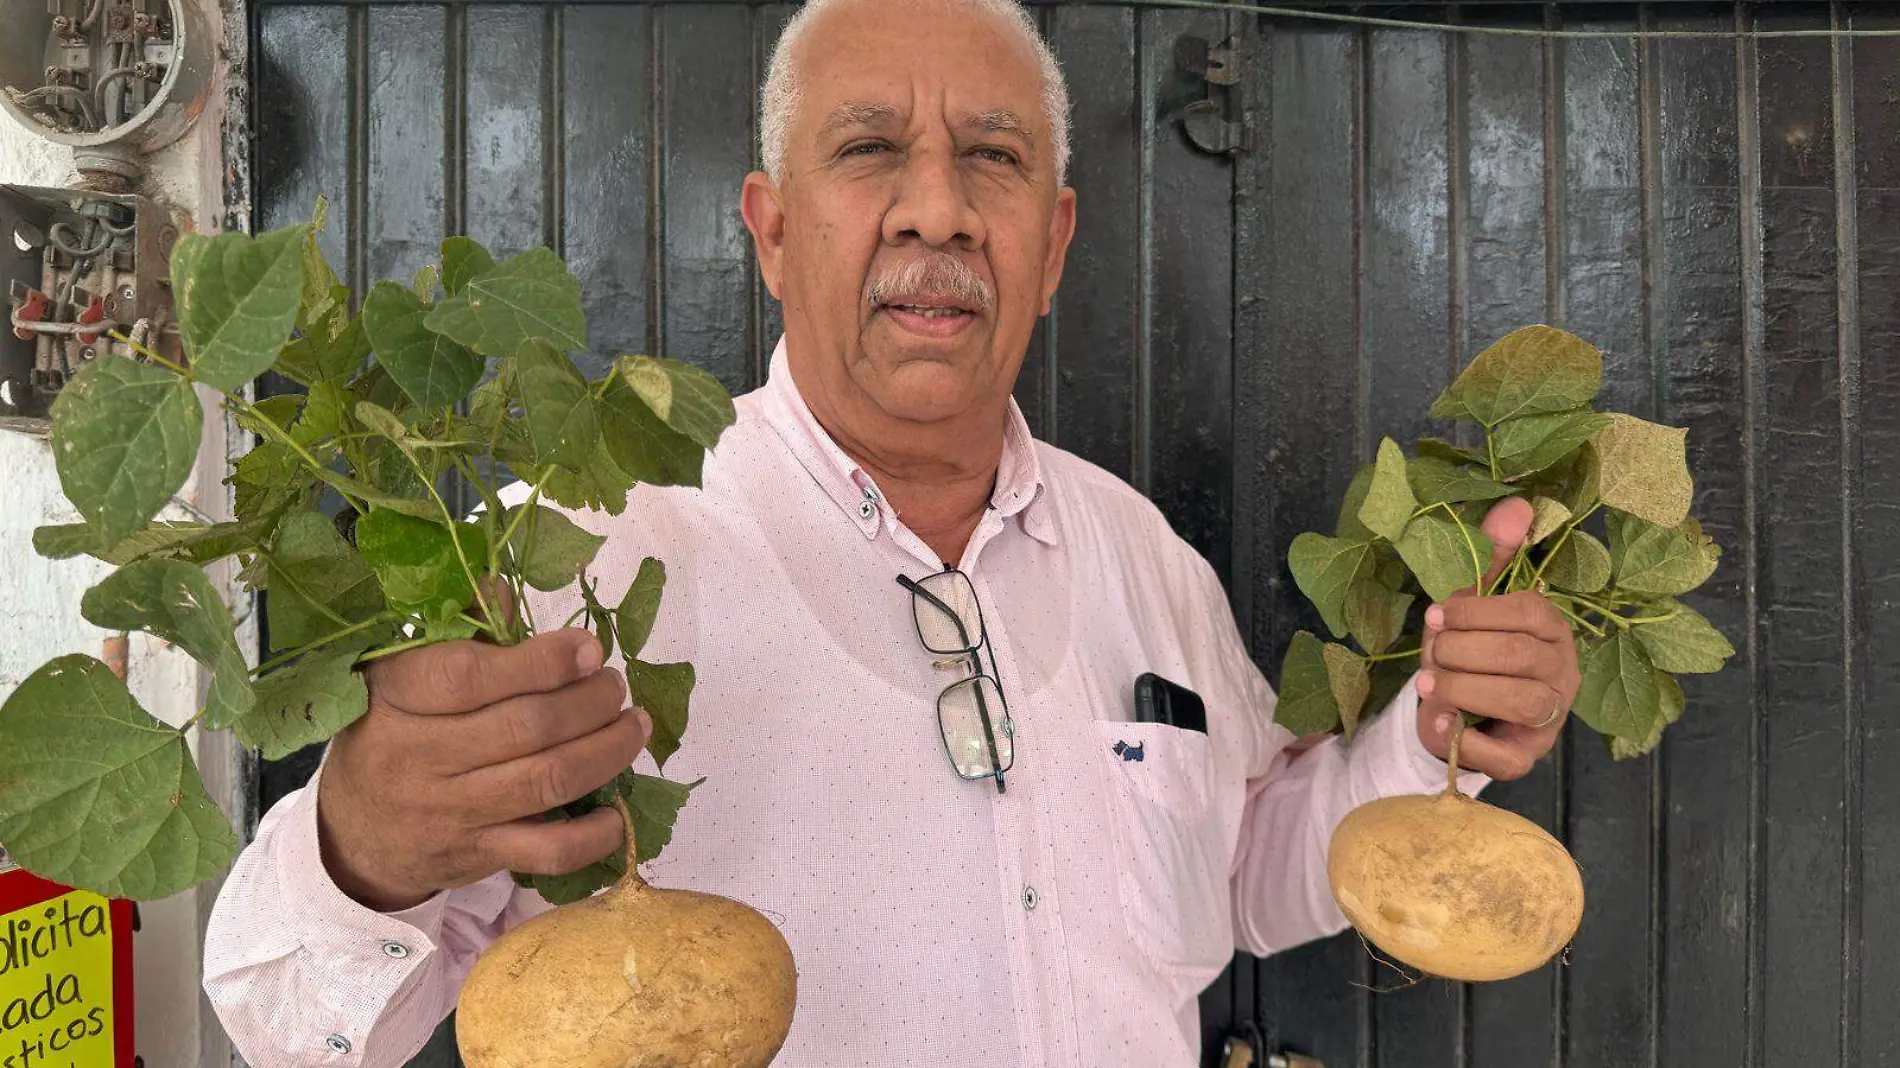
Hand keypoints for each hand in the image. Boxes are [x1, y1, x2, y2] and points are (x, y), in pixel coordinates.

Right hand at [316, 627, 649, 911]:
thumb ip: (458, 633)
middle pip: (525, 727)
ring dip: (606, 751)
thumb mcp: (402, 676)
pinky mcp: (476, 856)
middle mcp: (418, 756)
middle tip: (615, 685)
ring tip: (633, 726)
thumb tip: (502, 587)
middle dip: (589, 701)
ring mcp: (450, 812)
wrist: (355, 835)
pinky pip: (547, 852)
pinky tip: (617, 809)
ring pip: (546, 781)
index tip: (588, 647)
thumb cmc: (393, 735)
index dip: (540, 660)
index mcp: (396, 697)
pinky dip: (594, 833)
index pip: (469, 676)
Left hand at [1415, 496, 1579, 779]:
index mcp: (1552, 630)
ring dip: (1466, 689)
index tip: (1436, 615)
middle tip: (1431, 655)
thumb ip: (1491, 556)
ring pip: (1523, 701)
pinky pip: (1508, 757)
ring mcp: (1549, 719)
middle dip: (1464, 652)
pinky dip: (1469, 741)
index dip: (1479, 612)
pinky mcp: (1526, 757)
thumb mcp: (1473, 603)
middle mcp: (1561, 673)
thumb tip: (1517, 502)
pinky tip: (1442, 725)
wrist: (1451, 714)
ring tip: (1429, 686)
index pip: (1531, 612)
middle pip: (1522, 655)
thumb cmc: (1467, 651)